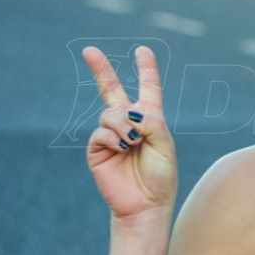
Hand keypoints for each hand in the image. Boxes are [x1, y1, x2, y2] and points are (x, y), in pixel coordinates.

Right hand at [83, 45, 176, 220]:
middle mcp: (129, 123)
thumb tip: (127, 113)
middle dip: (100, 69)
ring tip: (131, 142)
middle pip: (112, 90)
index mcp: (150, 119)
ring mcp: (111, 135)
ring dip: (121, 125)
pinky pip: (100, 132)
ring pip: (109, 113)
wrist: (145, 204)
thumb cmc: (160, 176)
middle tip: (89, 50)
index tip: (142, 50)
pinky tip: (121, 148)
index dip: (146, 69)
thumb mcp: (165, 145)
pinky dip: (112, 138)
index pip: (148, 89)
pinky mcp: (97, 148)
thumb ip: (151, 123)